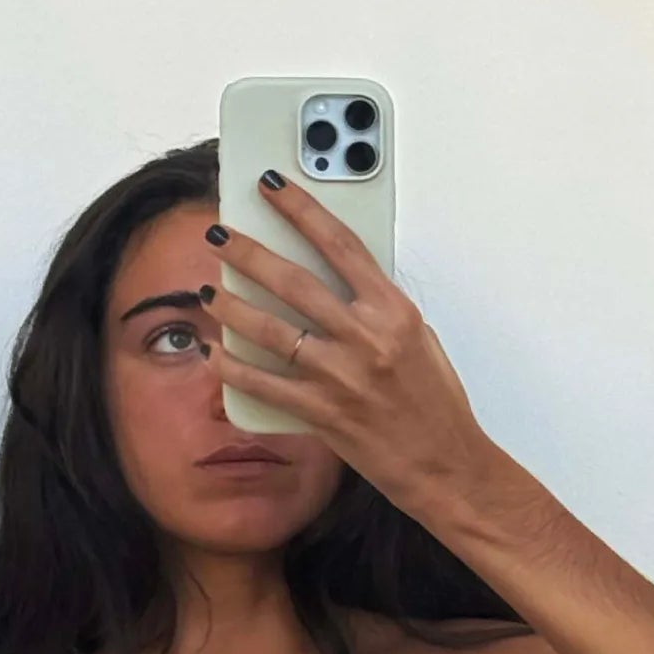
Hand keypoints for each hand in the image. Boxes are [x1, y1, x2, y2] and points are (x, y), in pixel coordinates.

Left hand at [204, 172, 496, 519]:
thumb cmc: (436, 406)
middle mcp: (366, 338)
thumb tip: (337, 279)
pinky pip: (265, 384)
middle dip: (248, 252)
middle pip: (294, 280)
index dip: (301, 209)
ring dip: (232, 307)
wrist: (444, 466)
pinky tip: (215, 354)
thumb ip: (378, 307)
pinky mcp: (323, 413)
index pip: (340, 243)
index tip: (273, 186)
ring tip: (208, 293)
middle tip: (219, 235)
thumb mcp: (419, 339)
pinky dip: (234, 368)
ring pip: (270, 330)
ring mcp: (341, 376)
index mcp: (394, 311)